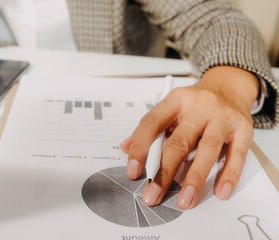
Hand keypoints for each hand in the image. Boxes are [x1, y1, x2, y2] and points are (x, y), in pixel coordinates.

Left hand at [121, 66, 259, 209]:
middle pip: (179, 142)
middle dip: (164, 173)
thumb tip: (125, 148)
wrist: (230, 87)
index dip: (140, 148)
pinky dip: (228, 175)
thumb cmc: (195, 103)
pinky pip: (236, 155)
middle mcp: (200, 107)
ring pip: (207, 149)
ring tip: (185, 200)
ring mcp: (223, 117)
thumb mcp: (171, 108)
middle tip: (153, 195)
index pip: (152, 123)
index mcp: (176, 100)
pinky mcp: (244, 129)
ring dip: (195, 178)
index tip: (133, 172)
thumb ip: (150, 129)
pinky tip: (220, 191)